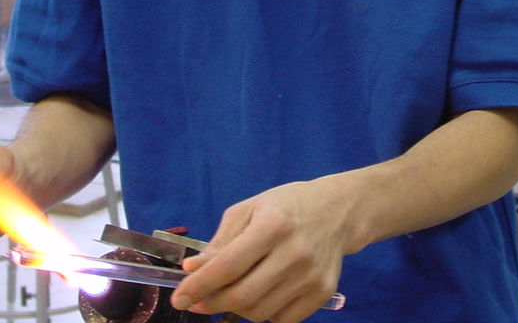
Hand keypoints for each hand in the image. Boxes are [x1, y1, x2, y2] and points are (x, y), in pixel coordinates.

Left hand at [170, 179, 351, 322]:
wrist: (338, 211)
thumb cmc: (287, 206)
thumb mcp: (250, 210)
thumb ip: (221, 241)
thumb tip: (193, 270)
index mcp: (274, 225)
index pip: (228, 265)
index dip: (199, 286)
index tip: (179, 298)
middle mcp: (295, 252)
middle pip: (243, 296)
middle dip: (211, 304)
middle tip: (198, 302)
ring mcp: (312, 276)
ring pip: (260, 312)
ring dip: (236, 309)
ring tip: (231, 293)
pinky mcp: (324, 293)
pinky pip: (282, 320)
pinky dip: (263, 314)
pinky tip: (261, 295)